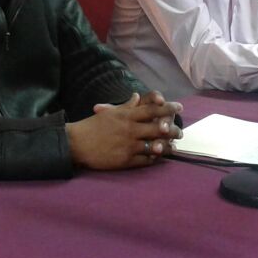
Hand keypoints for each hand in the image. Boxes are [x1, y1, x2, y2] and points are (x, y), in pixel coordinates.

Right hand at [68, 92, 182, 168]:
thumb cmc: (92, 126)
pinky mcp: (125, 160)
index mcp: (127, 116)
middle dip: (173, 130)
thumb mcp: (110, 113)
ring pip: (155, 146)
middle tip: (181, 132)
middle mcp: (130, 129)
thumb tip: (137, 96)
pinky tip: (158, 157)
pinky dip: (154, 158)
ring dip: (167, 146)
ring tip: (174, 147)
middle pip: (158, 129)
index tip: (179, 107)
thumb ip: (126, 106)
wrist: (77, 144)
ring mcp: (128, 145)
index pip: (153, 109)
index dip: (168, 107)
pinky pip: (145, 160)